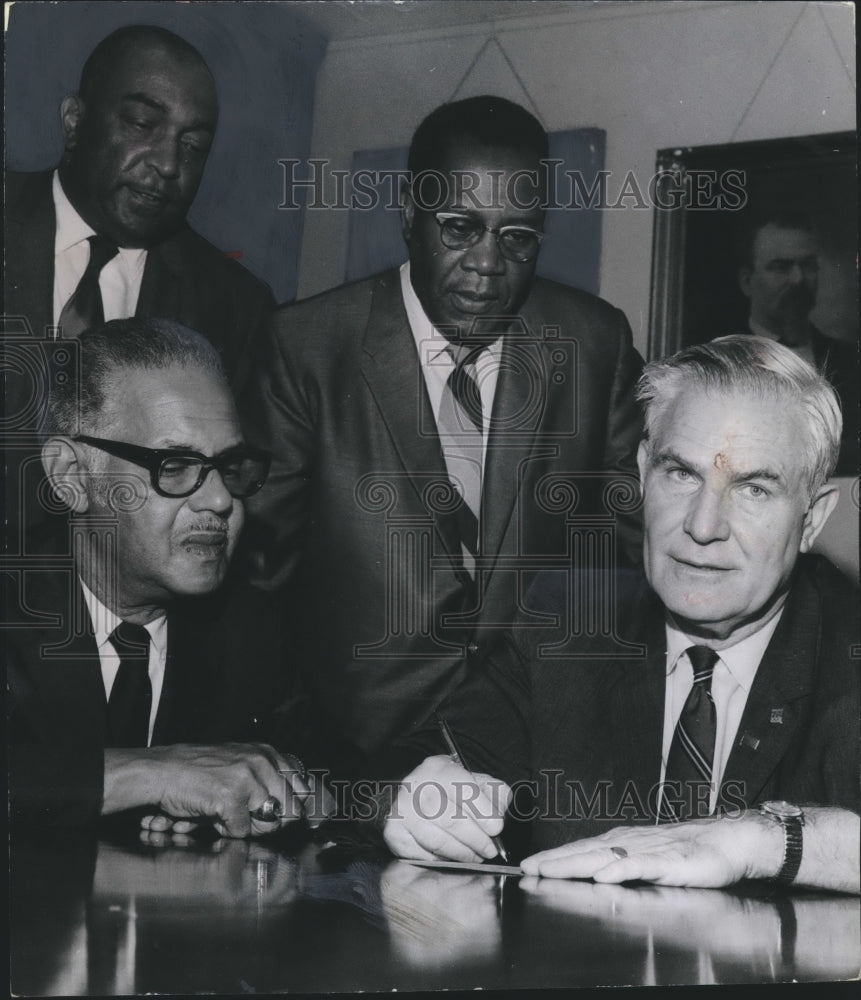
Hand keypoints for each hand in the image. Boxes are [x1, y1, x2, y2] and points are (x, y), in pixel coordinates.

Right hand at [139, 757, 314, 836]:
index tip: (302, 818)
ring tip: (228, 813)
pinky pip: (242, 831)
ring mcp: (249, 779)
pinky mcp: (232, 797)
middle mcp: (263, 762)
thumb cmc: (198, 771)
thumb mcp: (240, 763)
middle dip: (272, 822)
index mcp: (268, 753)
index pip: (304, 785)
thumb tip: (299, 805)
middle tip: (249, 818)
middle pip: (292, 809)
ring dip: (248, 826)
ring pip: (269, 823)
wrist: (162, 770)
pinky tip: (213, 815)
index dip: (304, 807)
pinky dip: (227, 830)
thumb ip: (267, 779)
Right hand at [382, 755, 510, 862]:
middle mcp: (415, 785)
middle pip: (449, 817)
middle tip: (490, 850)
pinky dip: (441, 860)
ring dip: (461, 853)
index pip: (463, 789)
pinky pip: (421, 855)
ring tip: (476, 856)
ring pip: (435, 839)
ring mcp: (401, 809)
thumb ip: (493, 793)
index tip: (497, 828)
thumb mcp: (474, 782)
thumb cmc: (450, 791)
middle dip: (475, 838)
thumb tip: (501, 814)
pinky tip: (453, 858)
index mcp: (438, 768)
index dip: (483, 811)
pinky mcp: (393, 832)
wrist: (414, 795)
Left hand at [520, 815, 772, 887]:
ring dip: (573, 864)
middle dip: (552, 861)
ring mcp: (646, 850)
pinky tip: (602, 875)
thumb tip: (592, 873)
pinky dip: (619, 869)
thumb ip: (621, 865)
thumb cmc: (687, 852)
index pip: (580, 850)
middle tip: (525, 868)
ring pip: (602, 857)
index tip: (528, 866)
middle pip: (583, 852)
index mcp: (620, 842)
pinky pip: (639, 866)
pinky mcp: (667, 861)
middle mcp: (627, 842)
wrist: (726, 841)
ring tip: (548, 870)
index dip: (553, 858)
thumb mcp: (646, 858)